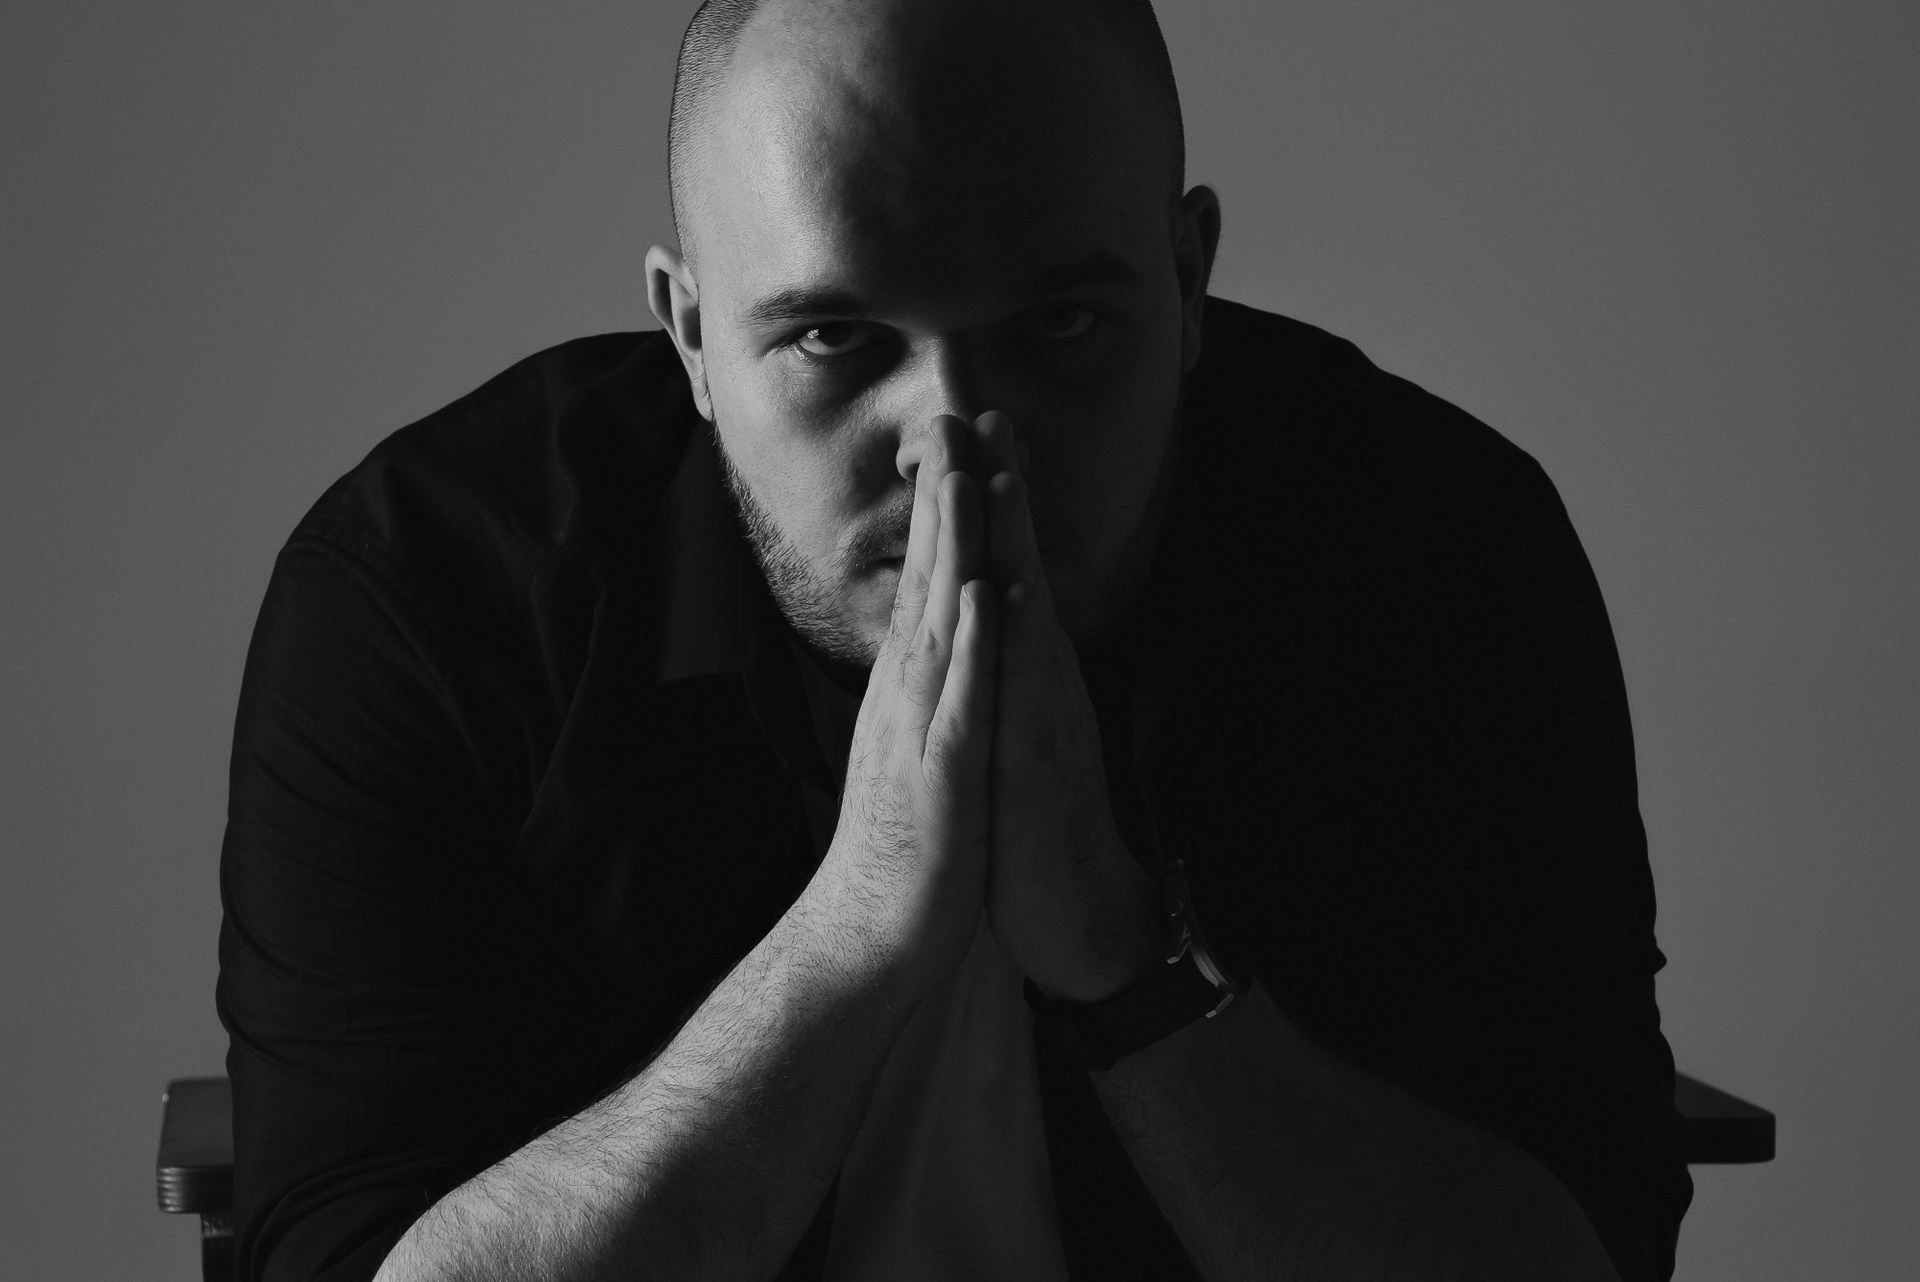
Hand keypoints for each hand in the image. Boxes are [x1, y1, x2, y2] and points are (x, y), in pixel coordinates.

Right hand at [801, 416, 1000, 1001]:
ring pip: (941, 623)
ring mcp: (922, 728)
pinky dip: (976, 649)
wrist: (876, 930)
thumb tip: (938, 637)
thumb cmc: (909, 841)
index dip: (944, 509)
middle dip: (945, 497)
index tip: (959, 442)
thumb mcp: (918, 743)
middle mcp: (907, 692)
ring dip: (953, 550)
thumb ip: (929, 686)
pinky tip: (986, 599)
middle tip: (956, 418)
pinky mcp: (944, 774)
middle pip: (928, 578)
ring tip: (966, 478)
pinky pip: (963, 703)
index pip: (926, 578)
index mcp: (909, 684)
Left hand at [972, 411, 1162, 1000]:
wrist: (1078, 919)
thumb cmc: (1036, 827)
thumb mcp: (1013, 733)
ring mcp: (1044, 719)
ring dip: (1016, 548)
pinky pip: (1028, 696)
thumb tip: (993, 620)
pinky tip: (1008, 600)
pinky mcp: (1039, 765)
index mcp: (1026, 673)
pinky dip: (1018, 646)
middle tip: (986, 412)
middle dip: (1003, 492)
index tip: (972, 433)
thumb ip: (1007, 675)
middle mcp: (1040, 682)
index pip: (1005, 570)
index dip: (988, 505)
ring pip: (1029, 616)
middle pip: (1022, 569)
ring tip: (1000, 477)